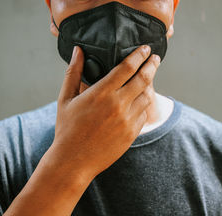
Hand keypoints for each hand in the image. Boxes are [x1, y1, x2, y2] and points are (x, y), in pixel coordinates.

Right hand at [48, 45, 160, 179]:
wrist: (74, 161)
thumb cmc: (67, 129)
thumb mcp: (65, 99)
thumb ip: (74, 72)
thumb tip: (78, 51)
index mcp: (102, 93)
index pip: (127, 67)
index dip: (139, 55)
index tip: (146, 48)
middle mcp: (118, 104)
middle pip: (144, 78)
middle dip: (152, 65)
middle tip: (156, 58)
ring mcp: (127, 120)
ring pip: (146, 97)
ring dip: (149, 85)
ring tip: (148, 78)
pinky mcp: (132, 133)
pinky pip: (143, 114)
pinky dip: (143, 105)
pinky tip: (139, 100)